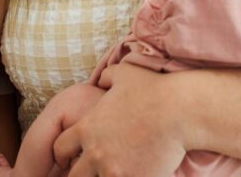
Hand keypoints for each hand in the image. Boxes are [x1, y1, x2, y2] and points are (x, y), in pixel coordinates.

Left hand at [52, 64, 185, 176]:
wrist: (181, 111)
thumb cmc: (153, 89)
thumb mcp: (124, 74)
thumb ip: (106, 77)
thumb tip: (101, 81)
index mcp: (88, 129)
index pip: (59, 149)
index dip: (64, 153)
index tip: (71, 156)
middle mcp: (96, 153)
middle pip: (74, 176)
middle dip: (81, 173)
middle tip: (94, 169)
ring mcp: (115, 171)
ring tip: (117, 169)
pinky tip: (136, 172)